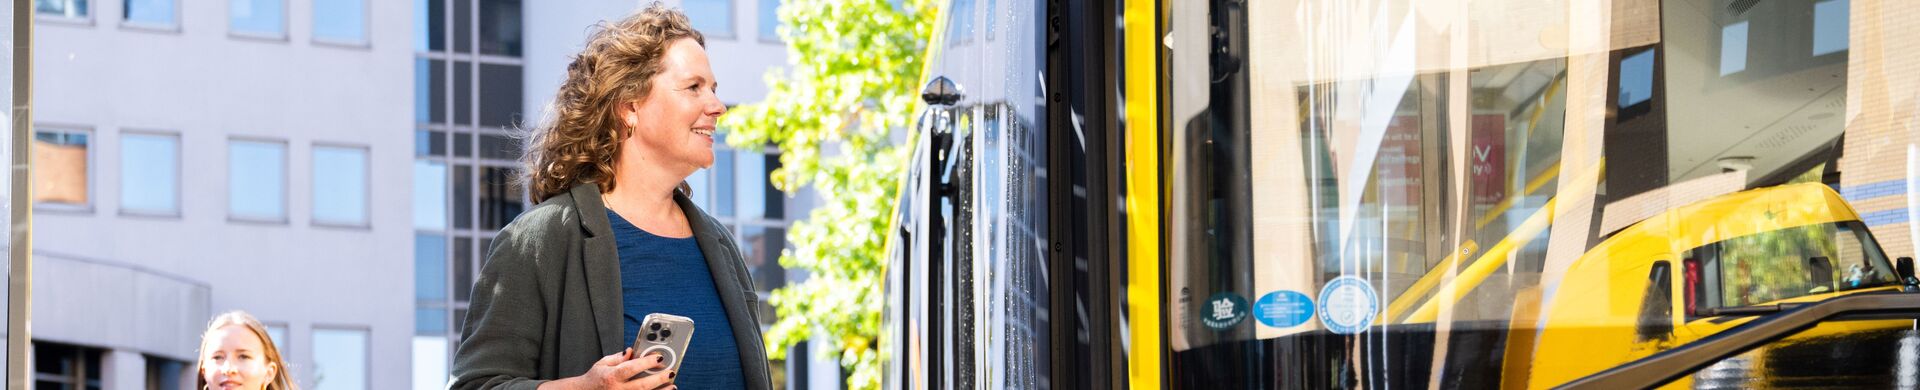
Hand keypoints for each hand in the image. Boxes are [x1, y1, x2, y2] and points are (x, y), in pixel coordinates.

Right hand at [538, 348, 676, 389]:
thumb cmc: (595, 378)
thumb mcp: (602, 363)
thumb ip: (618, 357)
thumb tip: (631, 350)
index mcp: (611, 376)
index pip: (630, 368)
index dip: (646, 362)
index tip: (659, 358)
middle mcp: (617, 389)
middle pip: (641, 385)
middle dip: (658, 379)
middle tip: (671, 372)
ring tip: (672, 385)